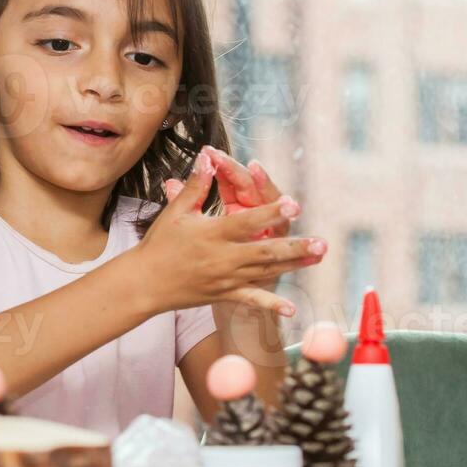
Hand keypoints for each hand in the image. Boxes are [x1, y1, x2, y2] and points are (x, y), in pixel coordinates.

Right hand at [140, 150, 325, 315]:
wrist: (145, 282)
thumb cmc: (160, 243)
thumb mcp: (176, 212)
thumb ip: (196, 186)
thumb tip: (207, 158)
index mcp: (212, 234)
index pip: (246, 221)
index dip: (270, 212)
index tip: (293, 204)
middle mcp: (222, 257)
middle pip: (264, 251)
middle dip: (294, 247)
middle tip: (320, 243)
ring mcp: (225, 278)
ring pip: (266, 272)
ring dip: (294, 265)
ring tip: (318, 257)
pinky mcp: (224, 294)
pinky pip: (251, 300)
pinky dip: (271, 304)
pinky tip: (292, 308)